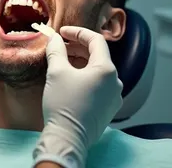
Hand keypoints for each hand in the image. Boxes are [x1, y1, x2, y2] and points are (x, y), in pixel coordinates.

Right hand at [33, 26, 122, 167]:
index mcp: (107, 70)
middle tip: (59, 46)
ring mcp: (114, 97)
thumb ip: (56, 50)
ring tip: (62, 62)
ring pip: (98, 71)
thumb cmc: (63, 104)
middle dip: (77, 48)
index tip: (62, 32)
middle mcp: (116, 82)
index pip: (96, 40)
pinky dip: (85, 77)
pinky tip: (70, 79)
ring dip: (80, 62)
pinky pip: (99, 85)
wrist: (68, 139)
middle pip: (98, 55)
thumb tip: (54, 38)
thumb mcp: (56, 72)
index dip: (77, 32)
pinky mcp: (109, 109)